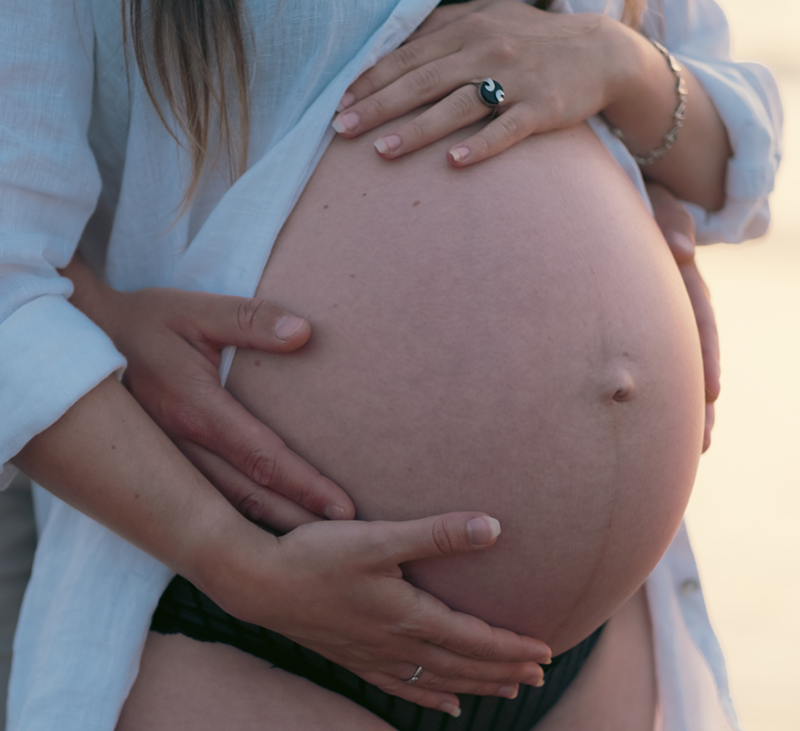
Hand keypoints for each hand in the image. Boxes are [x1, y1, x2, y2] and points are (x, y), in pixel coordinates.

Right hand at [62, 256, 354, 530]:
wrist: (80, 343)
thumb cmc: (145, 322)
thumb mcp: (196, 311)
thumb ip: (251, 320)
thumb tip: (305, 333)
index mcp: (196, 410)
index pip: (263, 458)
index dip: (304, 485)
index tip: (344, 508)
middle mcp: (182, 446)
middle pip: (250, 498)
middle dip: (300, 521)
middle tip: (348, 541)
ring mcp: (169, 463)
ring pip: (227, 508)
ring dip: (272, 529)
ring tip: (318, 547)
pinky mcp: (162, 467)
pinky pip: (207, 501)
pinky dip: (240, 521)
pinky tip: (267, 531)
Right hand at [207, 512, 550, 714]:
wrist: (258, 582)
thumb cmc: (317, 555)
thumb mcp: (380, 538)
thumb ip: (437, 534)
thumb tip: (494, 527)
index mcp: (409, 616)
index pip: (475, 640)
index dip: (512, 648)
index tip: (545, 652)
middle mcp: (396, 644)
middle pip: (462, 666)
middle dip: (502, 672)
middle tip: (538, 677)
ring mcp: (372, 656)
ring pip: (436, 680)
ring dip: (474, 686)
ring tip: (505, 693)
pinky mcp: (352, 657)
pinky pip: (400, 687)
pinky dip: (428, 697)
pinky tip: (443, 705)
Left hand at [333, 0, 642, 165]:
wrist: (601, 52)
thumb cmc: (532, 40)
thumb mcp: (487, 19)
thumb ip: (443, 32)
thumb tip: (395, 52)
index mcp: (467, 27)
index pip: (407, 57)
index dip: (371, 80)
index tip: (340, 104)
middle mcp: (486, 49)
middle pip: (422, 81)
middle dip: (378, 106)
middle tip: (343, 129)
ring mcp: (515, 79)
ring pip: (456, 106)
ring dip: (416, 130)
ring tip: (381, 151)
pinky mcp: (541, 108)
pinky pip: (505, 129)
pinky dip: (479, 146)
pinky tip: (452, 163)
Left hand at [647, 183, 720, 451]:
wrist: (603, 205)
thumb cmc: (631, 200)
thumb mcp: (655, 204)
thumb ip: (668, 222)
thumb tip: (681, 252)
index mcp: (680, 277)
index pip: (699, 321)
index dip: (707, 356)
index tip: (713, 394)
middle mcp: (672, 301)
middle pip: (691, 356)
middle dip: (697, 401)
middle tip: (702, 442)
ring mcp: (653, 314)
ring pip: (672, 367)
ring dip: (683, 407)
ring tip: (693, 447)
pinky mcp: (632, 326)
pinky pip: (648, 364)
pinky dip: (655, 394)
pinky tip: (656, 427)